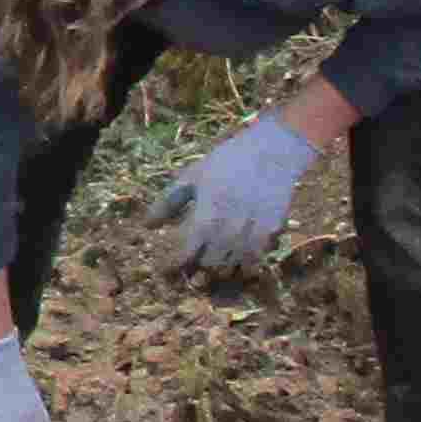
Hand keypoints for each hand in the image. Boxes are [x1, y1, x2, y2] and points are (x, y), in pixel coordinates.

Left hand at [149, 112, 322, 275]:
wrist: (273, 151)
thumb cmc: (227, 161)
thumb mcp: (193, 176)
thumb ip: (169, 202)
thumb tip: (147, 224)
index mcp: (206, 213)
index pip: (187, 251)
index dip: (175, 264)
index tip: (168, 269)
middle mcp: (229, 227)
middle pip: (210, 263)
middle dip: (199, 269)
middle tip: (193, 269)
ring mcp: (252, 231)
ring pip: (233, 265)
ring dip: (221, 270)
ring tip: (213, 267)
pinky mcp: (272, 231)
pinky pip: (256, 258)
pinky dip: (245, 264)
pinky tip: (238, 260)